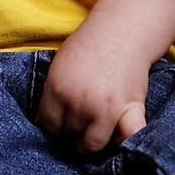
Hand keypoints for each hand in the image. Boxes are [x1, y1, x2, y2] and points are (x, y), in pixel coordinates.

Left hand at [34, 24, 149, 155]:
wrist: (124, 30)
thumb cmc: (90, 45)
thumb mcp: (59, 65)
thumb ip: (52, 94)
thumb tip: (44, 123)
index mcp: (57, 88)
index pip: (48, 125)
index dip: (52, 127)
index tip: (59, 125)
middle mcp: (79, 101)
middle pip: (68, 135)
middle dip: (70, 134)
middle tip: (77, 127)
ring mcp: (105, 108)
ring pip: (91, 144)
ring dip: (90, 142)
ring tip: (91, 133)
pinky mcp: (130, 110)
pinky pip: (124, 139)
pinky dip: (120, 142)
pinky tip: (115, 137)